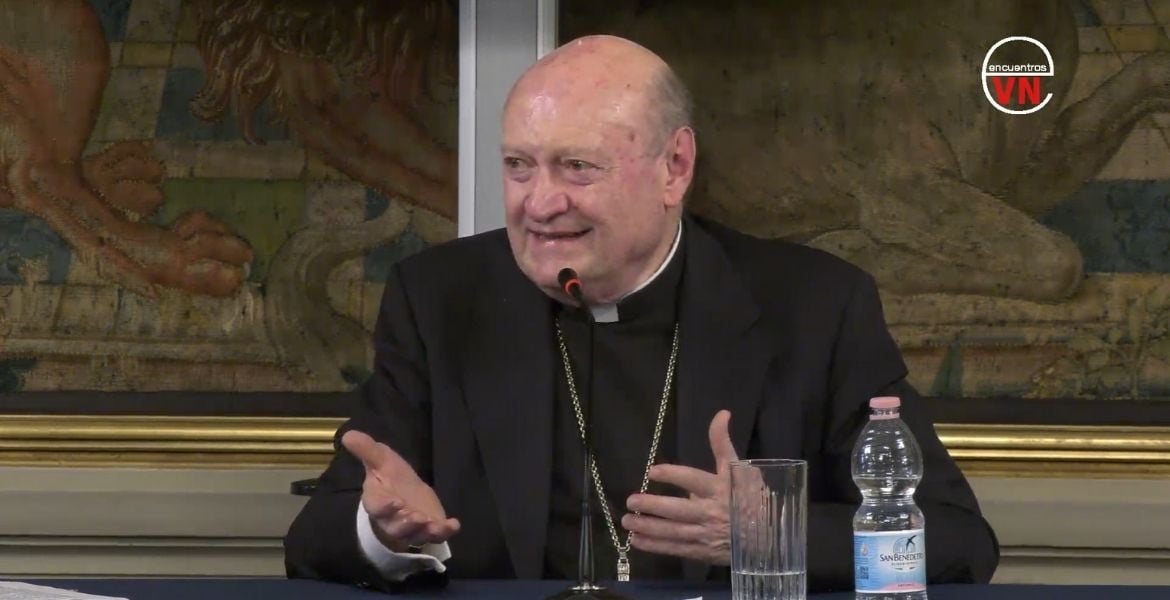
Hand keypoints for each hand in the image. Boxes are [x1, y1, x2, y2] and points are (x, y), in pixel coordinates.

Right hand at [342, 430, 460, 552]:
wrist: (405, 494)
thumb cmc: (389, 478)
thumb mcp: (380, 460)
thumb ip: (367, 449)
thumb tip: (348, 435)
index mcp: (377, 502)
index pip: (377, 508)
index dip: (385, 507)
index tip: (395, 502)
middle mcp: (392, 520)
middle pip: (396, 527)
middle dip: (406, 523)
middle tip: (417, 516)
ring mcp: (412, 528)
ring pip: (415, 535)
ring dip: (424, 531)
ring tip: (432, 523)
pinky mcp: (429, 530)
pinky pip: (436, 536)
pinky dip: (444, 532)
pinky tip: (454, 524)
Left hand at [621, 409, 737, 564]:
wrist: (769, 534)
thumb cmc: (750, 496)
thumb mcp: (738, 467)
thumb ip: (722, 442)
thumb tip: (721, 413)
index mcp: (720, 489)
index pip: (693, 480)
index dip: (673, 475)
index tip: (652, 471)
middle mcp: (711, 512)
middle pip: (678, 510)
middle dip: (653, 506)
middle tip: (631, 500)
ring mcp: (706, 534)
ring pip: (673, 532)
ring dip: (648, 527)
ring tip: (627, 521)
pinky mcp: (703, 551)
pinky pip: (676, 548)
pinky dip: (655, 546)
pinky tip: (637, 541)